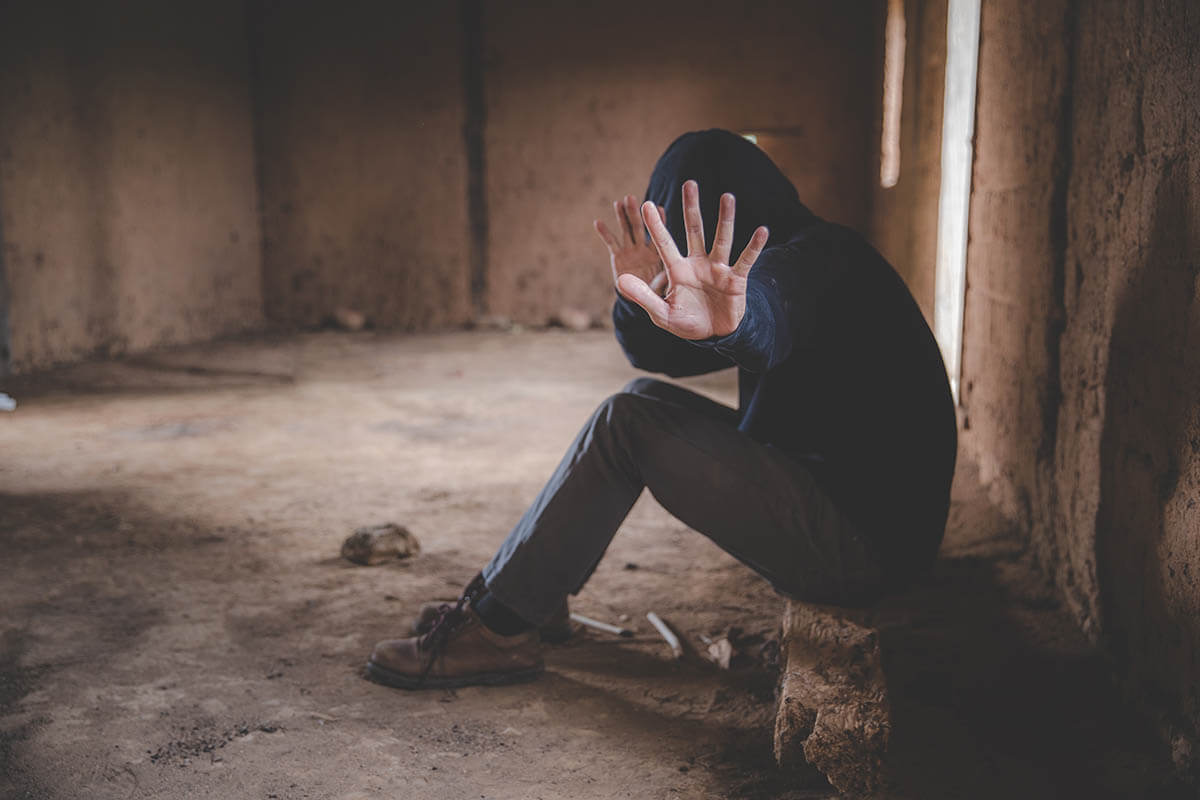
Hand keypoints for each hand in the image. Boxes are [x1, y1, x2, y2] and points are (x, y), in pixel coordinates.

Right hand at [594, 195, 669, 296]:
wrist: (640, 300)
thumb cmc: (656, 294)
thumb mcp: (662, 289)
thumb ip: (663, 281)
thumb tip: (667, 276)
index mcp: (658, 253)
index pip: (659, 235)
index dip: (659, 222)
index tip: (660, 209)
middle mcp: (644, 248)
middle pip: (639, 228)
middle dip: (635, 213)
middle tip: (632, 198)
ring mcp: (630, 250)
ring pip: (625, 231)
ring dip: (621, 217)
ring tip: (618, 202)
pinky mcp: (618, 256)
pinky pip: (611, 243)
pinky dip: (604, 233)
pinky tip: (598, 222)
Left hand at [617, 180, 767, 339]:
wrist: (713, 335)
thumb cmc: (685, 322)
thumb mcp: (661, 312)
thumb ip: (643, 296)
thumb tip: (620, 280)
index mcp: (677, 270)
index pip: (664, 244)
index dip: (656, 226)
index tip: (646, 204)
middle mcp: (698, 263)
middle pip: (694, 231)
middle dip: (691, 209)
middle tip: (689, 184)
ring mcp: (718, 268)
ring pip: (722, 238)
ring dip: (725, 219)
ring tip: (727, 197)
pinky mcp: (736, 278)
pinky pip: (746, 259)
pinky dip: (754, 247)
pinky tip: (762, 230)